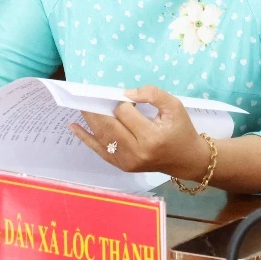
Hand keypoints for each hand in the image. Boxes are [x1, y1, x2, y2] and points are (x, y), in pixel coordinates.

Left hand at [70, 84, 210, 178]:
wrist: (187, 159)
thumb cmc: (181, 130)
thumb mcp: (174, 106)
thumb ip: (152, 94)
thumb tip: (125, 93)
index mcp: (151, 138)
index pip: (124, 113)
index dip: (123, 103)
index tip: (129, 100)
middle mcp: (136, 152)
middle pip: (108, 125)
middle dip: (97, 109)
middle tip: (88, 95)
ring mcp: (127, 162)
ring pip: (101, 137)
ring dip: (89, 119)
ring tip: (80, 104)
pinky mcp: (122, 166)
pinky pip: (99, 150)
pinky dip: (85, 138)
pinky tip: (73, 126)